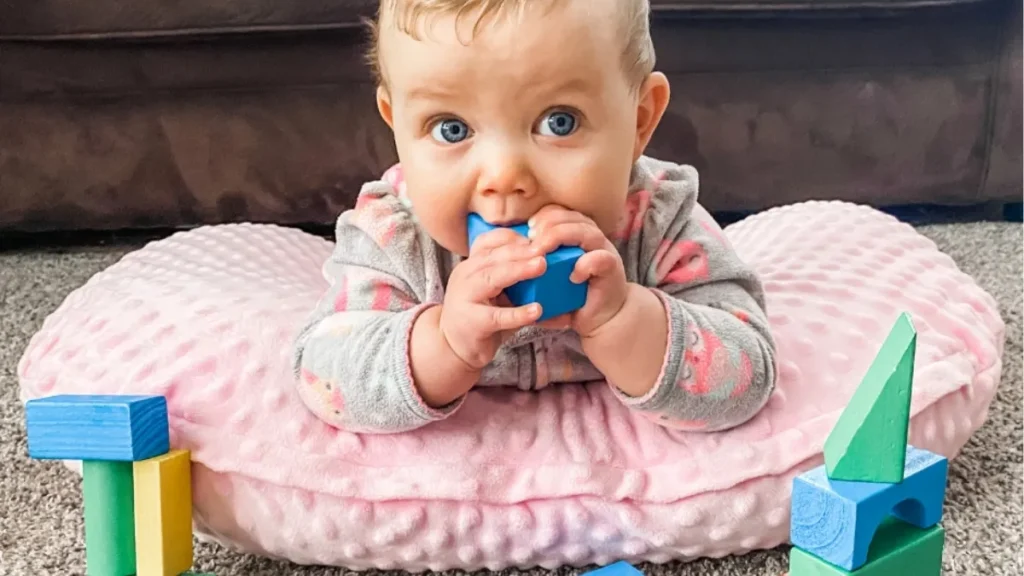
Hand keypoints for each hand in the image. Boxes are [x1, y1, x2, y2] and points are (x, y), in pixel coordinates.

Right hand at [440, 228, 545, 369]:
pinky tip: (537, 310)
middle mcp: (465, 276)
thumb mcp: (496, 293)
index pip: (487, 242)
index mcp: (471, 265)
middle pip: (493, 257)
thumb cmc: (481, 315)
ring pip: (492, 278)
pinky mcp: (474, 323)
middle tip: (544, 249)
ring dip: (518, 271)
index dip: (511, 238)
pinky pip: (498, 316)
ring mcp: (466, 299)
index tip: (534, 237)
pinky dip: (518, 313)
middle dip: (520, 251)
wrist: (454, 346)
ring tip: (541, 266)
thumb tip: (560, 275)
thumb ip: (519, 281)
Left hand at [527, 205, 628, 337]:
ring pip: (586, 232)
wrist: (602, 318)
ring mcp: (604, 251)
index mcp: (577, 234)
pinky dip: (585, 264)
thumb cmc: (572, 295)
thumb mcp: (549, 277)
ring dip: (561, 239)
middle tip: (531, 242)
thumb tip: (502, 262)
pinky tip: (573, 275)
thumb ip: (534, 266)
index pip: (560, 213)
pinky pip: (600, 259)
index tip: (527, 230)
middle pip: (571, 217)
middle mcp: (592, 238)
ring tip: (543, 255)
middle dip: (548, 226)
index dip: (543, 217)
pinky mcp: (612, 269)